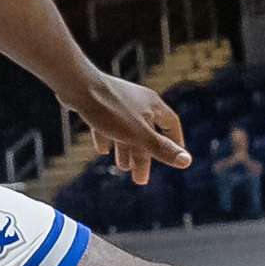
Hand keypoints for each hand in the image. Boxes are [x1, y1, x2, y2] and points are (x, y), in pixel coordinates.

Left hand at [72, 72, 188, 180]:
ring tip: (122, 167)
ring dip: (125, 149)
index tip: (174, 157)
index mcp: (152, 104)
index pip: (171, 124)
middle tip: (140, 179)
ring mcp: (117, 100)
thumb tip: (187, 162)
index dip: (174, 142)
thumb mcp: (139, 134)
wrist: (77, 86)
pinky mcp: (98, 102)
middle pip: (146, 132)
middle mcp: (138, 100)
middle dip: (143, 156)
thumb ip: (161, 148)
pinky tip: (102, 150)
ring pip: (126, 129)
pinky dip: (107, 138)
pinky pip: (106, 123)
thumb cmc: (110, 110)